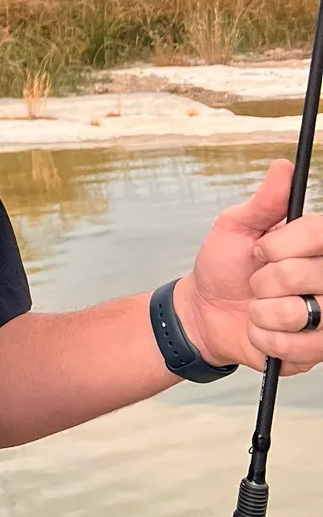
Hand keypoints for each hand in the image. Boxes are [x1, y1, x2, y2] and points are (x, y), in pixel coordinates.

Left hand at [177, 159, 322, 374]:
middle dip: (266, 280)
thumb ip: (263, 202)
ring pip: (302, 312)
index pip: (320, 235)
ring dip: (263, 311)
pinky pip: (296, 345)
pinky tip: (261, 330)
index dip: (282, 246)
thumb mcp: (236, 228)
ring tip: (258, 307)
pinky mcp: (317, 349)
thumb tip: (282, 168)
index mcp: (316, 245)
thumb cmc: (224, 267)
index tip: (261, 250)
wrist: (205, 312)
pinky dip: (266, 337)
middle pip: (309, 275)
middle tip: (257, 282)